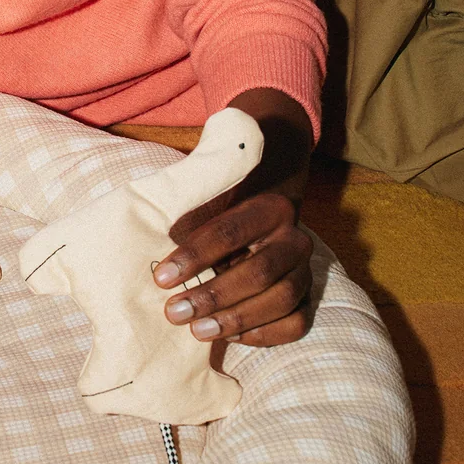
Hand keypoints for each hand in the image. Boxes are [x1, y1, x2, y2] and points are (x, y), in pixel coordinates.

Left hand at [152, 89, 314, 346]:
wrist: (233, 229)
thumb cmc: (200, 214)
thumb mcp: (191, 190)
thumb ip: (201, 167)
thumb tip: (223, 126)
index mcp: (270, 205)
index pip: (235, 231)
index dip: (196, 255)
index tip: (161, 277)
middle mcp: (295, 238)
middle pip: (262, 271)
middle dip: (215, 294)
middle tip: (173, 312)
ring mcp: (302, 271)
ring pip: (283, 299)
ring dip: (237, 319)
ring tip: (196, 331)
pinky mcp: (301, 301)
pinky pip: (296, 324)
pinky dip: (265, 334)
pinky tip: (230, 337)